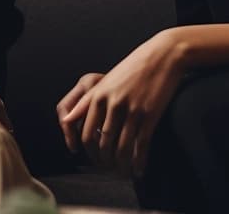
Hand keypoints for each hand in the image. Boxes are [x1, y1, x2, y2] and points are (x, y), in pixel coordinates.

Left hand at [61, 31, 184, 177]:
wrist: (162, 55)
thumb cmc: (134, 67)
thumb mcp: (106, 81)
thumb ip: (86, 102)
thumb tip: (66, 120)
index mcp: (98, 96)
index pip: (86, 135)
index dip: (89, 154)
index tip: (95, 161)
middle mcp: (112, 104)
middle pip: (103, 145)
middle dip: (105, 163)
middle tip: (109, 170)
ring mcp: (131, 110)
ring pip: (122, 149)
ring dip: (122, 166)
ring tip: (123, 173)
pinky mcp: (149, 115)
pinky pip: (140, 146)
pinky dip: (139, 162)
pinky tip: (139, 170)